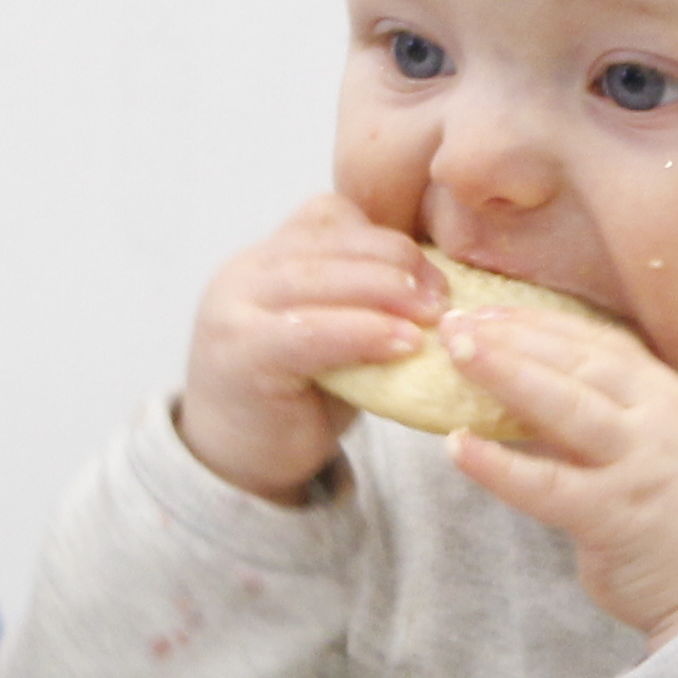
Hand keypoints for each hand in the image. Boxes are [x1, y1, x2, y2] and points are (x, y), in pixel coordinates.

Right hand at [179, 194, 437, 504]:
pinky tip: (404, 344)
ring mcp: (234, 309)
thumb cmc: (297, 397)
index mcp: (266, 257)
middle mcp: (244, 272)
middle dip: (396, 261)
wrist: (236, 462)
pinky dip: (363, 332)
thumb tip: (442, 284)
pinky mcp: (242, 353)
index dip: (385, 237)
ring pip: (319, 279)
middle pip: (328, 241)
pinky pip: (310, 331)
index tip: (433, 274)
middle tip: (444, 295)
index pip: (328, 215)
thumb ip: (362, 299)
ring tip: (433, 315)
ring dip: (385, 292)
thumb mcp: (333, 334)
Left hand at [431, 299, 677, 639]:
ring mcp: (640, 467)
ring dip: (507, 375)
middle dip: (515, 336)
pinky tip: (457, 446)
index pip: (600, 343)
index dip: (540, 323)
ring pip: (568, 408)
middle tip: (455, 322)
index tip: (488, 310)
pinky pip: (549, 486)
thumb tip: (525, 382)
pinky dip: (500, 465)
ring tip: (456, 355)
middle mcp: (661, 420)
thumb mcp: (658, 443)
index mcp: (670, 396)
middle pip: (581, 363)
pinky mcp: (617, 518)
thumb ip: (608, 412)